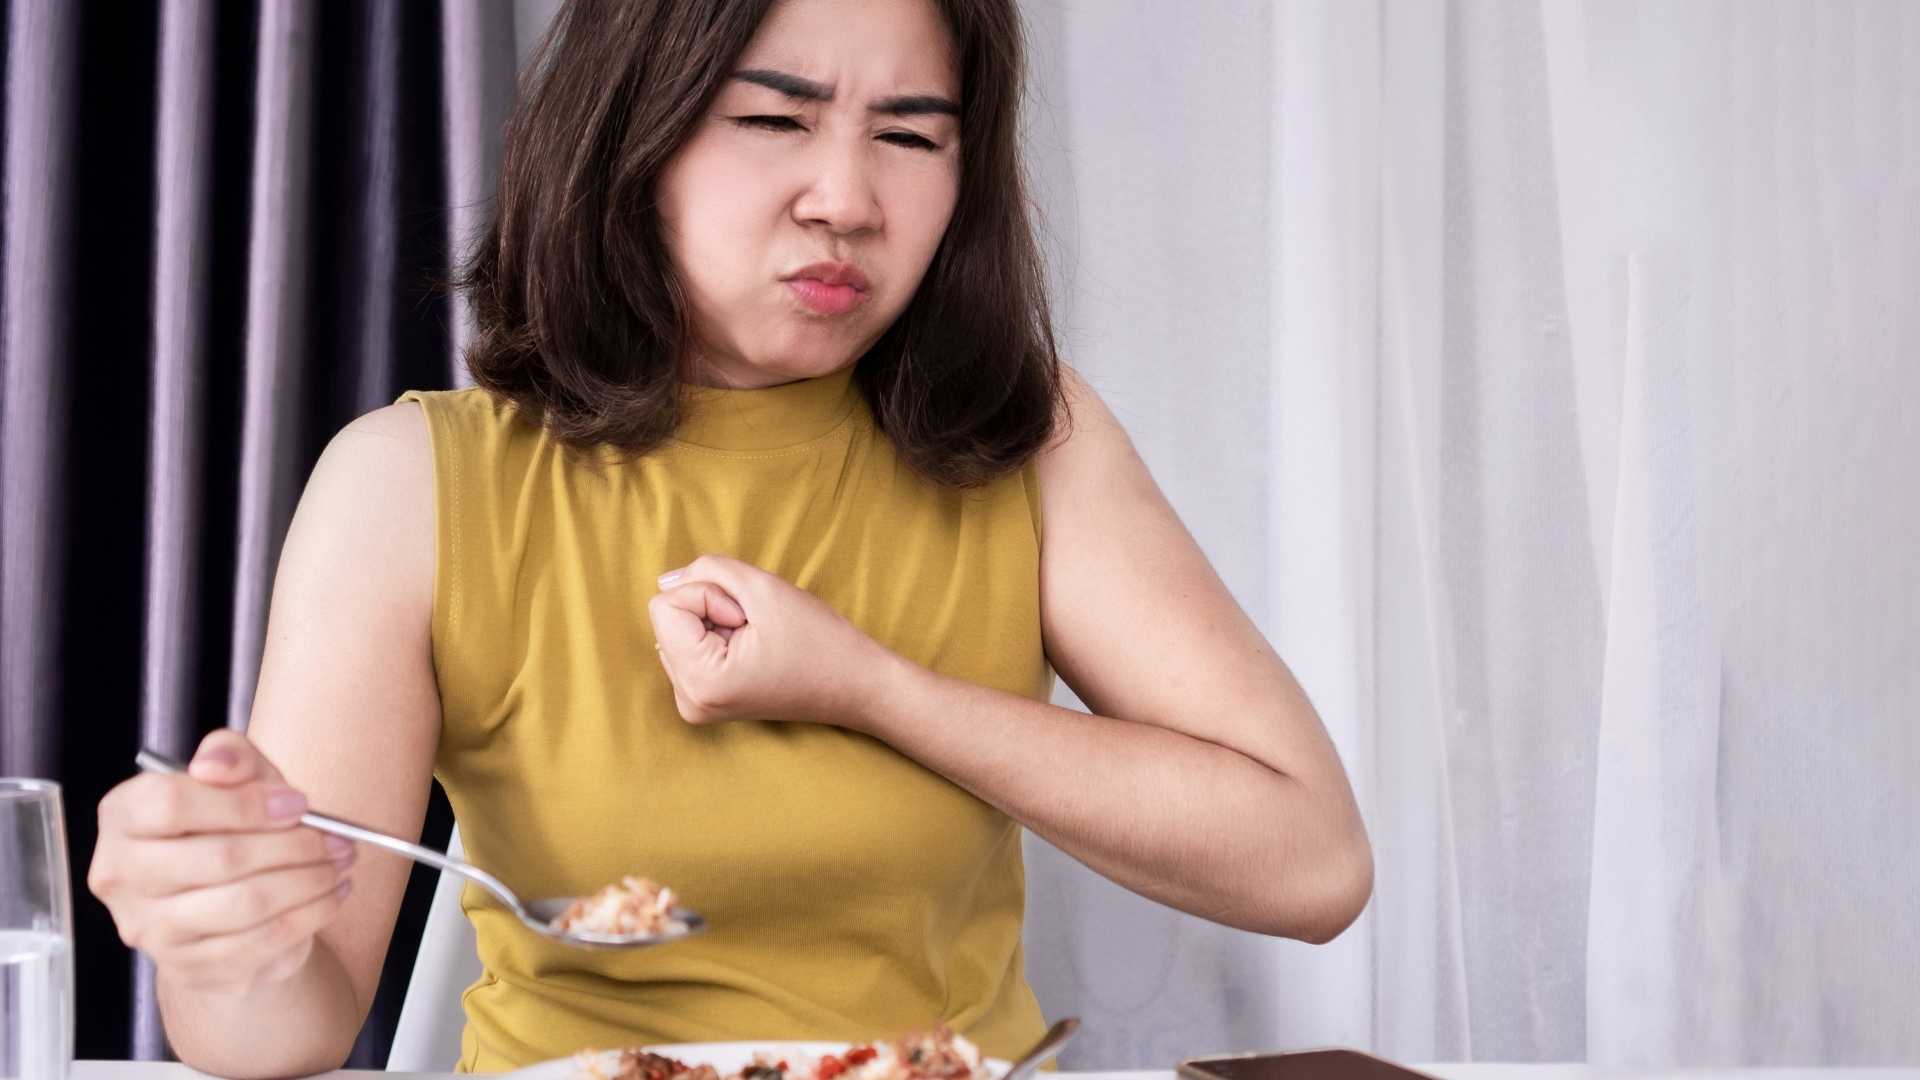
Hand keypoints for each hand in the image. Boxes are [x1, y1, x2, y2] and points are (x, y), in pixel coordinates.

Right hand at [87, 730, 355, 993]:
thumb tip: (215, 764)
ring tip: (341, 864)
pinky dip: (309, 916)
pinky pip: (260, 942)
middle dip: (294, 846)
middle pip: (219, 858)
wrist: (229, 901)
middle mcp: (120, 875)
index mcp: (123, 816)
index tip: (298, 804)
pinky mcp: (187, 966)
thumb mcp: (238, 778)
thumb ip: (230, 756)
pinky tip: (331, 896)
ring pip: (246, 904)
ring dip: (310, 882)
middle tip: (339, 840)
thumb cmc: (233, 825)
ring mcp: (150, 928)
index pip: (171, 805)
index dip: (244, 804)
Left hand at [647, 554, 896, 727]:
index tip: (749, 619)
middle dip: (712, 610)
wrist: (855, 685)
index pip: (665, 605)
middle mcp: (689, 700)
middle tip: (758, 631)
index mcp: (699, 682)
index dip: (711, 596)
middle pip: (669, 619)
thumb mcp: (762, 587)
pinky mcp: (705, 700)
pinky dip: (718, 638)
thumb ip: (707, 570)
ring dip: (716, 623)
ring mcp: (695, 704)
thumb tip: (666, 580)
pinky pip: (689, 647)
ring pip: (679, 630)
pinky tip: (752, 651)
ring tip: (758, 642)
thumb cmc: (819, 640)